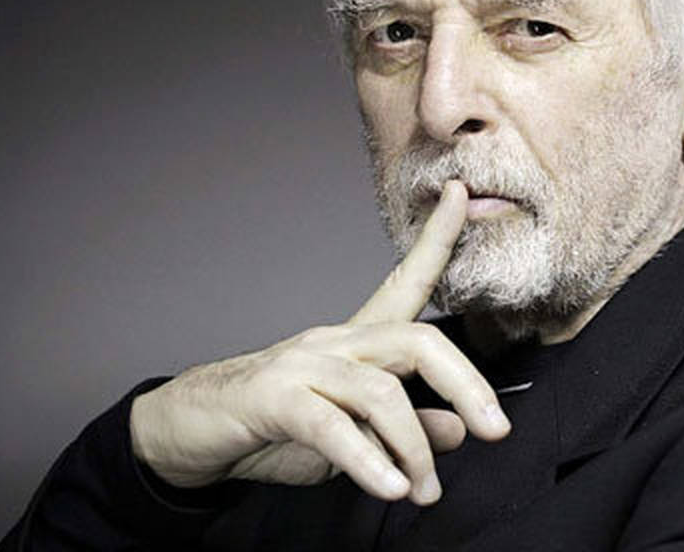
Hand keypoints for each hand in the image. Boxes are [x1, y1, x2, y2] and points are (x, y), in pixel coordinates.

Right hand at [129, 181, 509, 504]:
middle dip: (466, 383)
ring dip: (414, 448)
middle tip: (497, 429)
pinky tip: (390, 487)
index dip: (437, 238)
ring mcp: (302, 365)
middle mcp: (335, 342)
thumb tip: (458, 428)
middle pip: (417, 340)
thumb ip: (405, 427)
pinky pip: (332, 428)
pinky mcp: (271, 398)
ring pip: (381, 391)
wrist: (186, 433)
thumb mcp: (353, 435)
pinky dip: (367, 461)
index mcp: (357, 341)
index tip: (460, 192)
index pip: (406, 280)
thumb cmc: (272, 428)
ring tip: (424, 491)